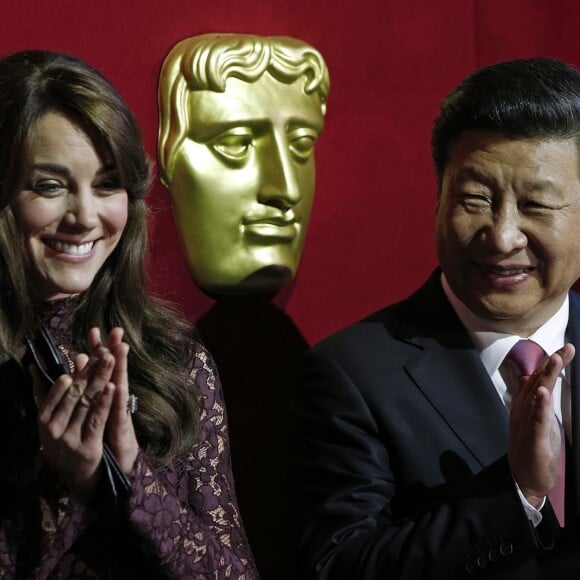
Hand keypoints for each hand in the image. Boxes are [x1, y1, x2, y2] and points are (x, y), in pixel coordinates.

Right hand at [33, 341, 115, 498]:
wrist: (78, 478)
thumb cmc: (64, 441)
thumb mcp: (50, 420)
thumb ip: (45, 393)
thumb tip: (35, 365)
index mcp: (43, 420)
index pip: (58, 392)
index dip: (73, 372)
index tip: (84, 355)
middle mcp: (54, 430)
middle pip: (75, 394)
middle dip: (91, 371)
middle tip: (104, 352)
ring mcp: (70, 439)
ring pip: (87, 403)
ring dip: (100, 379)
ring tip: (110, 360)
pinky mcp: (88, 447)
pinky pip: (97, 419)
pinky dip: (104, 402)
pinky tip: (112, 386)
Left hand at [91, 327, 139, 474]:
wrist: (115, 468)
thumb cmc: (103, 437)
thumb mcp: (95, 411)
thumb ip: (89, 387)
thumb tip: (81, 359)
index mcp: (106, 396)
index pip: (103, 369)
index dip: (100, 350)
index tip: (95, 330)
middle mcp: (115, 402)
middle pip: (114, 371)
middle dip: (114, 351)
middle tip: (116, 331)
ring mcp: (120, 414)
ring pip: (120, 386)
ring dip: (121, 368)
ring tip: (120, 348)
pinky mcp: (123, 430)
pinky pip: (119, 412)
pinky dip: (117, 400)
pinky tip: (117, 386)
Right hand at [508, 343, 574, 506]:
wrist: (523, 479)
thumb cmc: (531, 448)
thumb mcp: (533, 420)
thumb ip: (531, 399)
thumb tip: (528, 378)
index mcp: (526, 406)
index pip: (539, 379)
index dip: (552, 363)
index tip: (566, 348)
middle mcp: (524, 411)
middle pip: (538, 382)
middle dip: (552, 364)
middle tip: (566, 348)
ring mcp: (527, 424)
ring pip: (537, 397)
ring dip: (546, 378)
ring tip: (555, 360)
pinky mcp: (533, 440)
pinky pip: (537, 420)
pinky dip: (540, 406)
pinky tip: (543, 393)